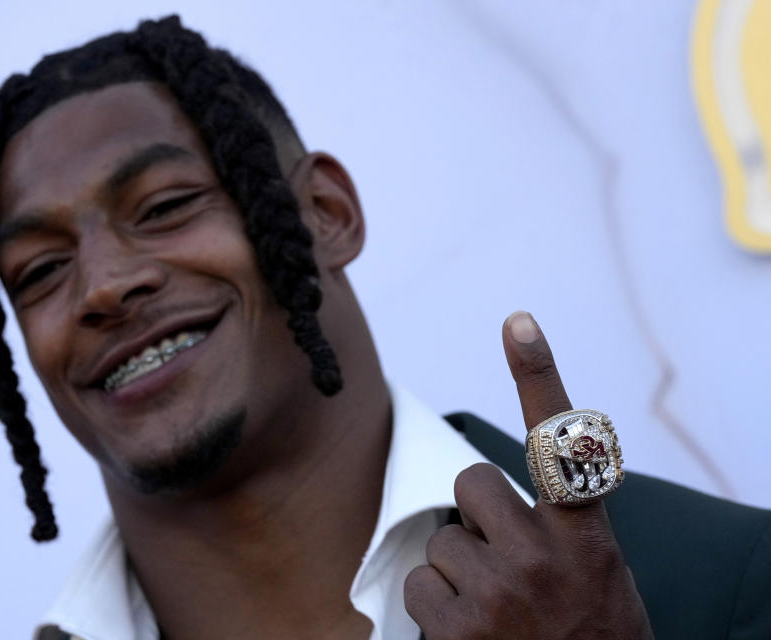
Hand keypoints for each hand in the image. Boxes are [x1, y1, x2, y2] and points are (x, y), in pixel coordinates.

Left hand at [404, 311, 652, 638]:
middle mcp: (541, 556)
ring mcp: (497, 593)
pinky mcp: (457, 630)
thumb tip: (483, 495)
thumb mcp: (596, 573)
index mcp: (584, 535)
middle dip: (478, 517)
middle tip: (504, 560)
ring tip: (497, 610)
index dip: (538, 376)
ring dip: (459, 572)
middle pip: (470, 486)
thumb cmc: (591, 633)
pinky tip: (473, 632)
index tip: (518, 321)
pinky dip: (437, 608)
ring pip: (441, 542)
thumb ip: (553, 526)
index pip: (559, 442)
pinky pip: (419, 585)